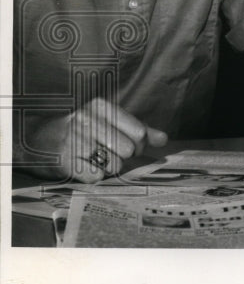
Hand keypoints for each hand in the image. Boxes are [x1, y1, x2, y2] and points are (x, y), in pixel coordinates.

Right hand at [24, 98, 167, 182]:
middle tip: (109, 152)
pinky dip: (94, 175)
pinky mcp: (65, 162)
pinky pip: (96, 176)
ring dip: (109, 167)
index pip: (139, 132)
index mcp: (100, 106)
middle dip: (124, 156)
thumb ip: (139, 129)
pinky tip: (84, 166)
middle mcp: (86, 120)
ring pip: (115, 165)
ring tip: (95, 158)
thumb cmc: (83, 130)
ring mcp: (73, 141)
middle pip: (129, 150)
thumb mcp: (109, 122)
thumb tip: (163, 139)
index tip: (127, 143)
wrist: (39, 140)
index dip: (139, 143)